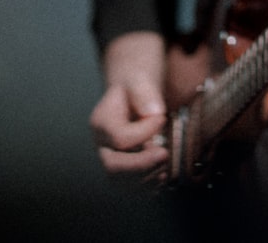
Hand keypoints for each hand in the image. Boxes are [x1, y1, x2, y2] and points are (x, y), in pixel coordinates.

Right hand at [89, 31, 168, 176]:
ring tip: (166, 165)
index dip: (144, 131)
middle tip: (165, 154)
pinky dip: (148, 186)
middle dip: (141, 165)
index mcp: (101, 122)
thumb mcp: (140, 80)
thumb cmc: (136, 85)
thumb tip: (154, 112)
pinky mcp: (125, 168)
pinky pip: (131, 187)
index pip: (120, 138)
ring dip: (146, 178)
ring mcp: (112, 158)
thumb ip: (144, 93)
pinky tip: (163, 175)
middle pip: (113, 167)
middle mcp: (103, 145)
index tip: (162, 117)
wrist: (134, 93)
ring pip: (121, 183)